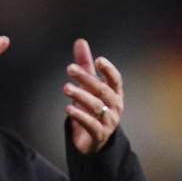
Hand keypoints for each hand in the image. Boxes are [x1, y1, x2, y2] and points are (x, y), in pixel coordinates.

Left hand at [62, 38, 123, 153]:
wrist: (94, 138)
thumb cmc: (93, 107)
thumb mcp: (88, 85)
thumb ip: (84, 64)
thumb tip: (80, 41)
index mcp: (115, 93)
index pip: (115, 80)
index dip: (108, 70)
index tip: (98, 60)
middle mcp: (114, 106)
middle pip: (102, 90)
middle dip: (86, 78)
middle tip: (70, 68)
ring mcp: (108, 121)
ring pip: (96, 106)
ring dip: (80, 95)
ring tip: (66, 87)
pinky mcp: (98, 134)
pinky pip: (90, 124)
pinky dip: (80, 116)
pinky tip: (68, 109)